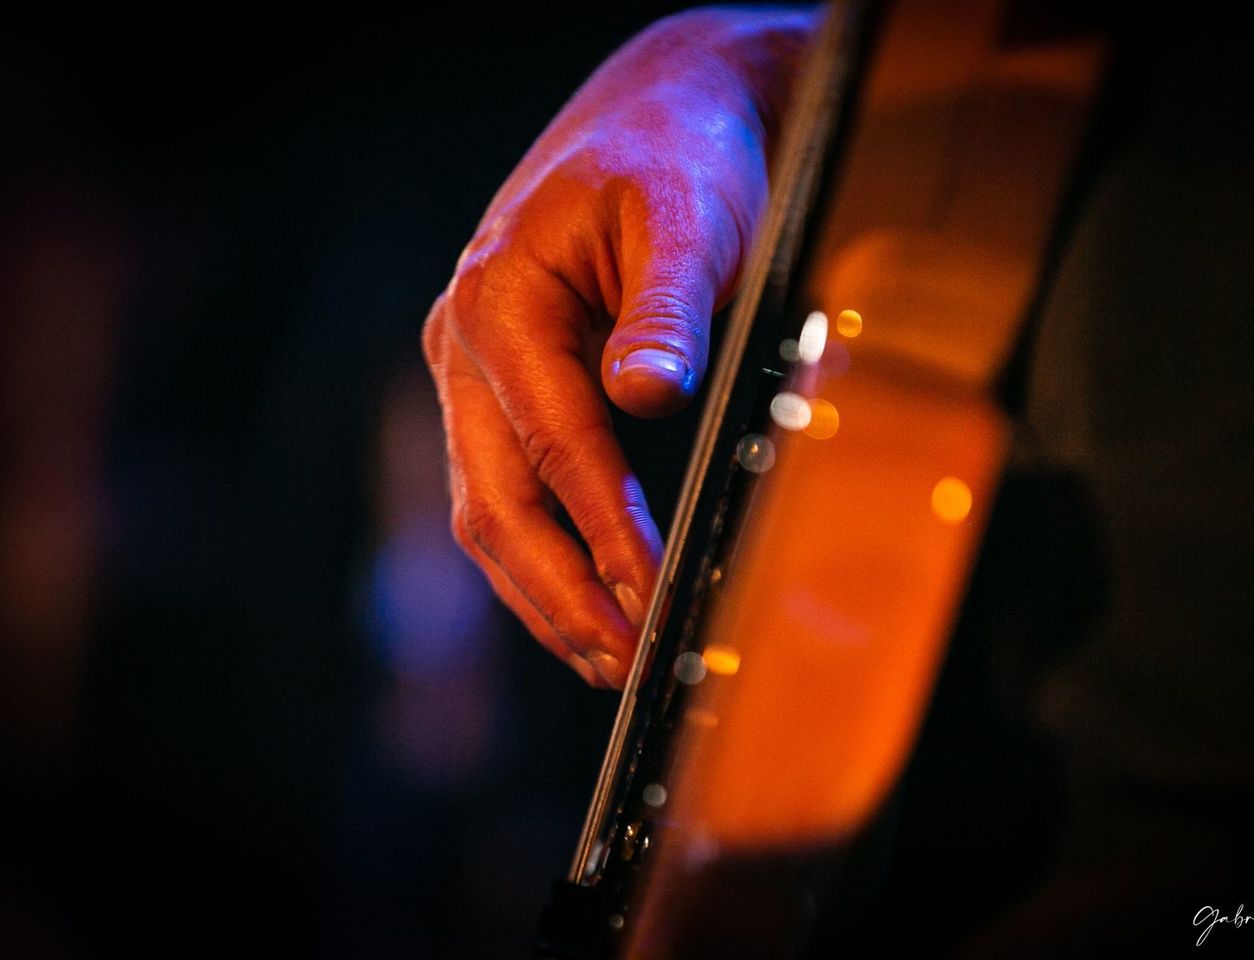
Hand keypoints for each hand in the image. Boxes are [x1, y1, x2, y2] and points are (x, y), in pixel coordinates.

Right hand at [424, 7, 820, 687]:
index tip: (652, 599)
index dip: (605, 531)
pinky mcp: (497, 394)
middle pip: (494, 504)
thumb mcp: (687, 215)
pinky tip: (588, 604)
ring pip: (485, 514)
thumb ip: (665, 306)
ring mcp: (470, 376)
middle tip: (629, 665)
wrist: (656, 115)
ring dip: (543, 597)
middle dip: (561, 595)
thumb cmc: (678, 158)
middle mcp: (463, 348)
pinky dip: (541, 559)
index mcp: (498, 303)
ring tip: (611, 663)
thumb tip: (647, 397)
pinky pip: (502, 493)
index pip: (554, 446)